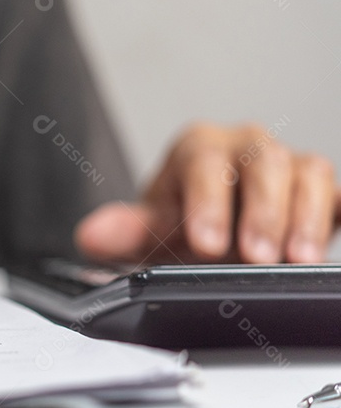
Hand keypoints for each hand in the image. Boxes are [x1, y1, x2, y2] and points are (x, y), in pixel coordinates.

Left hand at [75, 122, 339, 263]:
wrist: (215, 235)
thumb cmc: (184, 225)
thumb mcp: (151, 232)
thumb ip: (124, 233)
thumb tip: (91, 236)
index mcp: (198, 149)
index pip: (204, 165)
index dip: (207, 204)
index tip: (206, 245)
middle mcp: (246, 147)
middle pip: (262, 164)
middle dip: (262, 212)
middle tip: (256, 257)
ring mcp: (288, 165)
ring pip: (307, 174)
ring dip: (306, 218)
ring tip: (298, 259)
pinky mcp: (319, 189)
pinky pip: (337, 192)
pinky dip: (336, 214)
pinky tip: (328, 245)